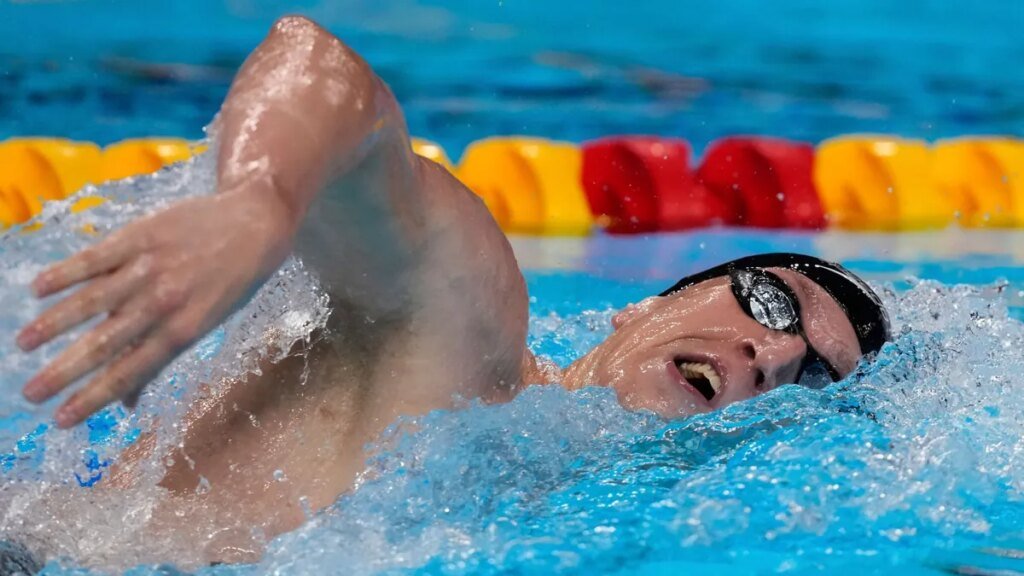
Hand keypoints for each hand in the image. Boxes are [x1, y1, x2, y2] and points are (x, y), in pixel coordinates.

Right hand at [17, 186, 292, 427]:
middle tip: (31, 393)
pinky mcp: (142, 235)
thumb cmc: (230, 281)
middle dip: (65, 371)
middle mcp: (165, 302)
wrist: (256, 221)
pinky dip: (66, 273)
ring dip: (55, 323)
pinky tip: (37, 288)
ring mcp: (151, 267)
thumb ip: (162, 358)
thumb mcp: (207, 323)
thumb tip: (127, 405)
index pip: (131, 371)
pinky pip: (97, 257)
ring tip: (24, 344)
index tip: (61, 419)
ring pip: (94, 299)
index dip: (95, 398)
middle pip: (107, 342)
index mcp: (183, 330)